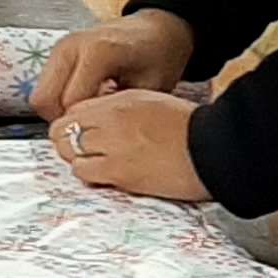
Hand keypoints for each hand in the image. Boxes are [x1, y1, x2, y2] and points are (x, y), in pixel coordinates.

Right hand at [30, 7, 195, 118]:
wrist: (154, 28)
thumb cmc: (158, 56)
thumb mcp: (150, 87)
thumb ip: (120, 110)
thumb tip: (95, 133)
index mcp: (97, 52)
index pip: (70, 103)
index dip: (84, 124)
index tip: (103, 132)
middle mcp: (71, 47)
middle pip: (44, 100)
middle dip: (63, 121)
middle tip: (90, 129)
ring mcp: (60, 48)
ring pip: (40, 96)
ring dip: (59, 112)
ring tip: (90, 115)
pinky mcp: (57, 53)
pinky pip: (46, 87)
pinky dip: (59, 101)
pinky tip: (86, 104)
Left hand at [52, 88, 209, 201]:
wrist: (214, 150)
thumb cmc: (193, 128)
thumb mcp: (153, 103)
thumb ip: (122, 108)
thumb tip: (100, 118)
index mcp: (121, 101)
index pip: (75, 109)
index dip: (74, 122)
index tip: (80, 132)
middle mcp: (111, 120)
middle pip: (63, 129)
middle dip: (66, 139)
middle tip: (80, 149)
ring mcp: (113, 146)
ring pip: (68, 152)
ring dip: (77, 158)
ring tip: (94, 163)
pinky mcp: (119, 172)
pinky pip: (84, 172)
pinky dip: (88, 174)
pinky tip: (104, 175)